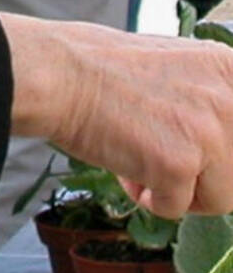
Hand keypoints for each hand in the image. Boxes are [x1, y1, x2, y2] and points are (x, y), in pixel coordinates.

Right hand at [1, 12, 232, 218]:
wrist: (58, 75)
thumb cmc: (98, 68)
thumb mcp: (175, 64)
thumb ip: (207, 96)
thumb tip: (220, 139)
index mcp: (230, 70)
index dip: (219, 156)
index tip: (195, 156)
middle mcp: (231, 99)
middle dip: (202, 177)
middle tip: (163, 160)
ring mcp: (208, 132)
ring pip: (221, 198)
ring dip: (180, 191)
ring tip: (142, 163)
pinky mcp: (178, 164)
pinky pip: (176, 209)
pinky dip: (146, 198)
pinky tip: (124, 167)